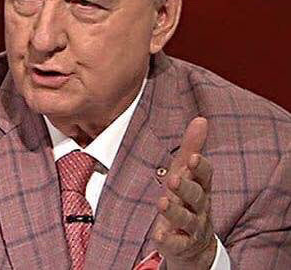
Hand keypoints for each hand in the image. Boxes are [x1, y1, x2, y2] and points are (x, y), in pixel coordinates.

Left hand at [152, 117, 216, 269]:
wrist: (195, 244)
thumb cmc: (188, 200)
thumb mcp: (187, 173)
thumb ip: (192, 148)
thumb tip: (200, 119)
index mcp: (201, 187)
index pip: (205, 176)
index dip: (200, 167)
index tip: (192, 157)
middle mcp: (199, 207)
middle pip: (197, 197)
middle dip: (186, 188)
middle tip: (173, 179)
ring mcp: (192, 227)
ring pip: (186, 219)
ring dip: (175, 212)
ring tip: (162, 203)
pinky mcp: (181, 245)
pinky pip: (176, 243)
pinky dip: (168, 240)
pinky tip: (159, 234)